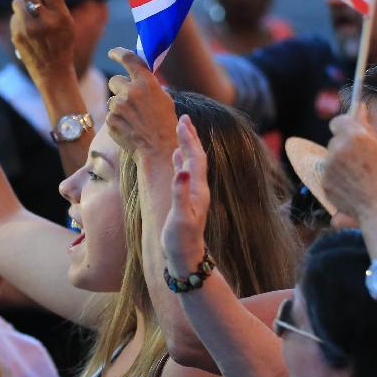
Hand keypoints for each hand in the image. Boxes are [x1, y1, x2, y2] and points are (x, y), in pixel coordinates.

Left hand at [11, 0, 75, 81]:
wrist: (53, 71)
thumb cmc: (61, 43)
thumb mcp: (67, 22)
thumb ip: (56, 2)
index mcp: (60, 16)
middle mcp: (43, 21)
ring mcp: (28, 29)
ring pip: (18, 2)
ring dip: (23, 4)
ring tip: (31, 14)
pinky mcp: (16, 35)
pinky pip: (14, 16)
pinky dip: (20, 19)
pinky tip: (28, 29)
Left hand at [106, 47, 177, 159]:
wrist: (159, 149)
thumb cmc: (166, 124)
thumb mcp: (163, 98)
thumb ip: (148, 85)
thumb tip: (137, 77)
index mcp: (146, 82)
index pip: (128, 59)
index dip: (118, 53)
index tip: (113, 53)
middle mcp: (131, 91)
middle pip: (115, 80)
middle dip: (120, 88)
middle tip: (130, 100)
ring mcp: (118, 106)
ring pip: (112, 100)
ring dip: (120, 106)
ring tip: (134, 119)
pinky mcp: (110, 120)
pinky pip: (110, 115)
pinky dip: (117, 120)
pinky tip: (129, 128)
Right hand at [162, 115, 208, 273]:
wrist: (186, 257)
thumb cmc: (181, 240)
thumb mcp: (180, 217)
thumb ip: (180, 193)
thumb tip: (181, 170)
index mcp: (198, 189)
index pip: (195, 158)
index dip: (189, 139)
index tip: (182, 121)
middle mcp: (199, 188)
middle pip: (196, 156)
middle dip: (190, 137)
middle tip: (183, 118)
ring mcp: (194, 193)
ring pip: (192, 162)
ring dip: (187, 145)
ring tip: (182, 130)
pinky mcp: (188, 198)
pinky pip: (186, 172)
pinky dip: (182, 159)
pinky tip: (177, 154)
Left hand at [322, 115, 376, 223]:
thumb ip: (368, 135)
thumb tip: (359, 111)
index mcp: (355, 137)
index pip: (338, 122)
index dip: (344, 127)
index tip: (350, 134)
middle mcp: (338, 149)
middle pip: (335, 141)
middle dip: (345, 148)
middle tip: (361, 162)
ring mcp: (328, 166)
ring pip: (331, 159)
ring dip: (340, 165)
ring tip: (359, 179)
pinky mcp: (324, 182)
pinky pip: (329, 175)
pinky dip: (337, 180)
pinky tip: (352, 188)